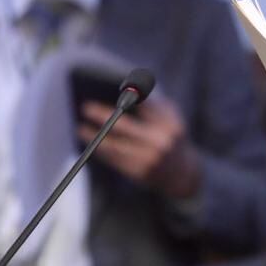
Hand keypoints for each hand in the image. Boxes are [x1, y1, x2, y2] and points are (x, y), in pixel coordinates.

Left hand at [78, 96, 200, 197]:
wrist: (184, 174)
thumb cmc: (172, 140)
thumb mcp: (172, 122)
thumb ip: (155, 108)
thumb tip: (128, 94)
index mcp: (170, 125)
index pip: (145, 107)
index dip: (127, 98)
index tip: (111, 91)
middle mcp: (161, 142)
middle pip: (125, 126)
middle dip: (104, 116)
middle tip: (86, 107)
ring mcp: (150, 159)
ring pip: (116, 145)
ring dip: (96, 137)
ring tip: (81, 128)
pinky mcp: (140, 172)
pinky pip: (116, 160)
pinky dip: (102, 151)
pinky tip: (92, 144)